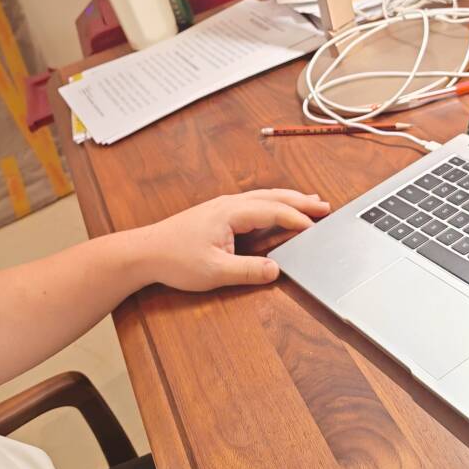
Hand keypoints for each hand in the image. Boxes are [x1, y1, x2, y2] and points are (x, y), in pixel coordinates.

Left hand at [132, 189, 330, 291]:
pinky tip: (277, 211)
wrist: (145, 252)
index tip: (318, 226)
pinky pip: (253, 204)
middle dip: (299, 200)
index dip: (297, 219)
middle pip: (272, 196)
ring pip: (263, 197)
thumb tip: (275, 270)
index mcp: (230, 212)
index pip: (273, 211)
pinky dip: (272, 204)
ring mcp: (222, 206)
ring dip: (287, 200)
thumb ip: (248, 271)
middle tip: (324, 205)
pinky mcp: (217, 213)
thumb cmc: (175, 259)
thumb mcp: (214, 272)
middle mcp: (228, 204)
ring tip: (309, 202)